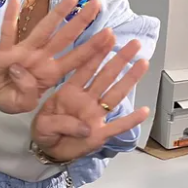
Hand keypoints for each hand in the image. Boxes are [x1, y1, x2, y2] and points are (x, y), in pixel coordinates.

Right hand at [0, 0, 111, 113]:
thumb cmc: (8, 95)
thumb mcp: (21, 105)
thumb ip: (28, 95)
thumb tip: (21, 71)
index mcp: (50, 73)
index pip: (76, 59)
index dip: (92, 48)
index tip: (109, 36)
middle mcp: (41, 58)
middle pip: (65, 38)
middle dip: (81, 22)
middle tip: (97, 5)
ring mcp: (23, 51)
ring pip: (43, 30)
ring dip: (58, 14)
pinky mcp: (4, 50)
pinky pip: (7, 33)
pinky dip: (10, 18)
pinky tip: (14, 1)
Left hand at [31, 39, 150, 162]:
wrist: (47, 151)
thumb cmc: (44, 131)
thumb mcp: (42, 125)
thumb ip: (59, 123)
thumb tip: (86, 127)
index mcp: (70, 92)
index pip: (85, 69)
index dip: (96, 53)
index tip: (107, 36)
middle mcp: (86, 100)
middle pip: (106, 76)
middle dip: (120, 59)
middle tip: (134, 43)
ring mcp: (95, 116)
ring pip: (115, 95)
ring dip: (129, 79)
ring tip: (142, 63)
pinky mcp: (100, 134)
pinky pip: (118, 126)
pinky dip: (131, 120)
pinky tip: (144, 111)